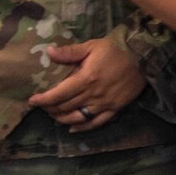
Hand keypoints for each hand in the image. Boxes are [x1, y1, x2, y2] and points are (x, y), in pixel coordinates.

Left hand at [31, 39, 147, 132]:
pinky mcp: (114, 109)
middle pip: (65, 107)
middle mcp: (93, 95)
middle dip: (50, 108)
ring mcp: (104, 104)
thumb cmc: (115, 49)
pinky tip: (73, 128)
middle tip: (43, 105)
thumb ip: (70, 52)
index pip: (58, 94)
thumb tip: (48, 52)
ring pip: (78, 117)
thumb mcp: (92, 46)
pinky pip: (96, 122)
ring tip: (54, 115)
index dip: (44, 99)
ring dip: (62, 119)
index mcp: (86, 79)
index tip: (33, 100)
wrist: (143, 56)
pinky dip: (82, 128)